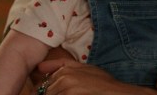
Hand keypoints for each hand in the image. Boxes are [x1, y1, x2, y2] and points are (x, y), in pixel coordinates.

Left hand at [35, 58, 156, 94]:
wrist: (117, 93)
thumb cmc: (104, 83)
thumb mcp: (84, 69)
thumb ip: (61, 65)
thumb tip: (39, 67)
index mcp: (66, 69)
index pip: (46, 84)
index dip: (49, 91)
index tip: (56, 91)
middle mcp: (64, 76)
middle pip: (47, 92)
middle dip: (56, 94)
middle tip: (75, 92)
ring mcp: (66, 88)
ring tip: (79, 93)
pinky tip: (78, 94)